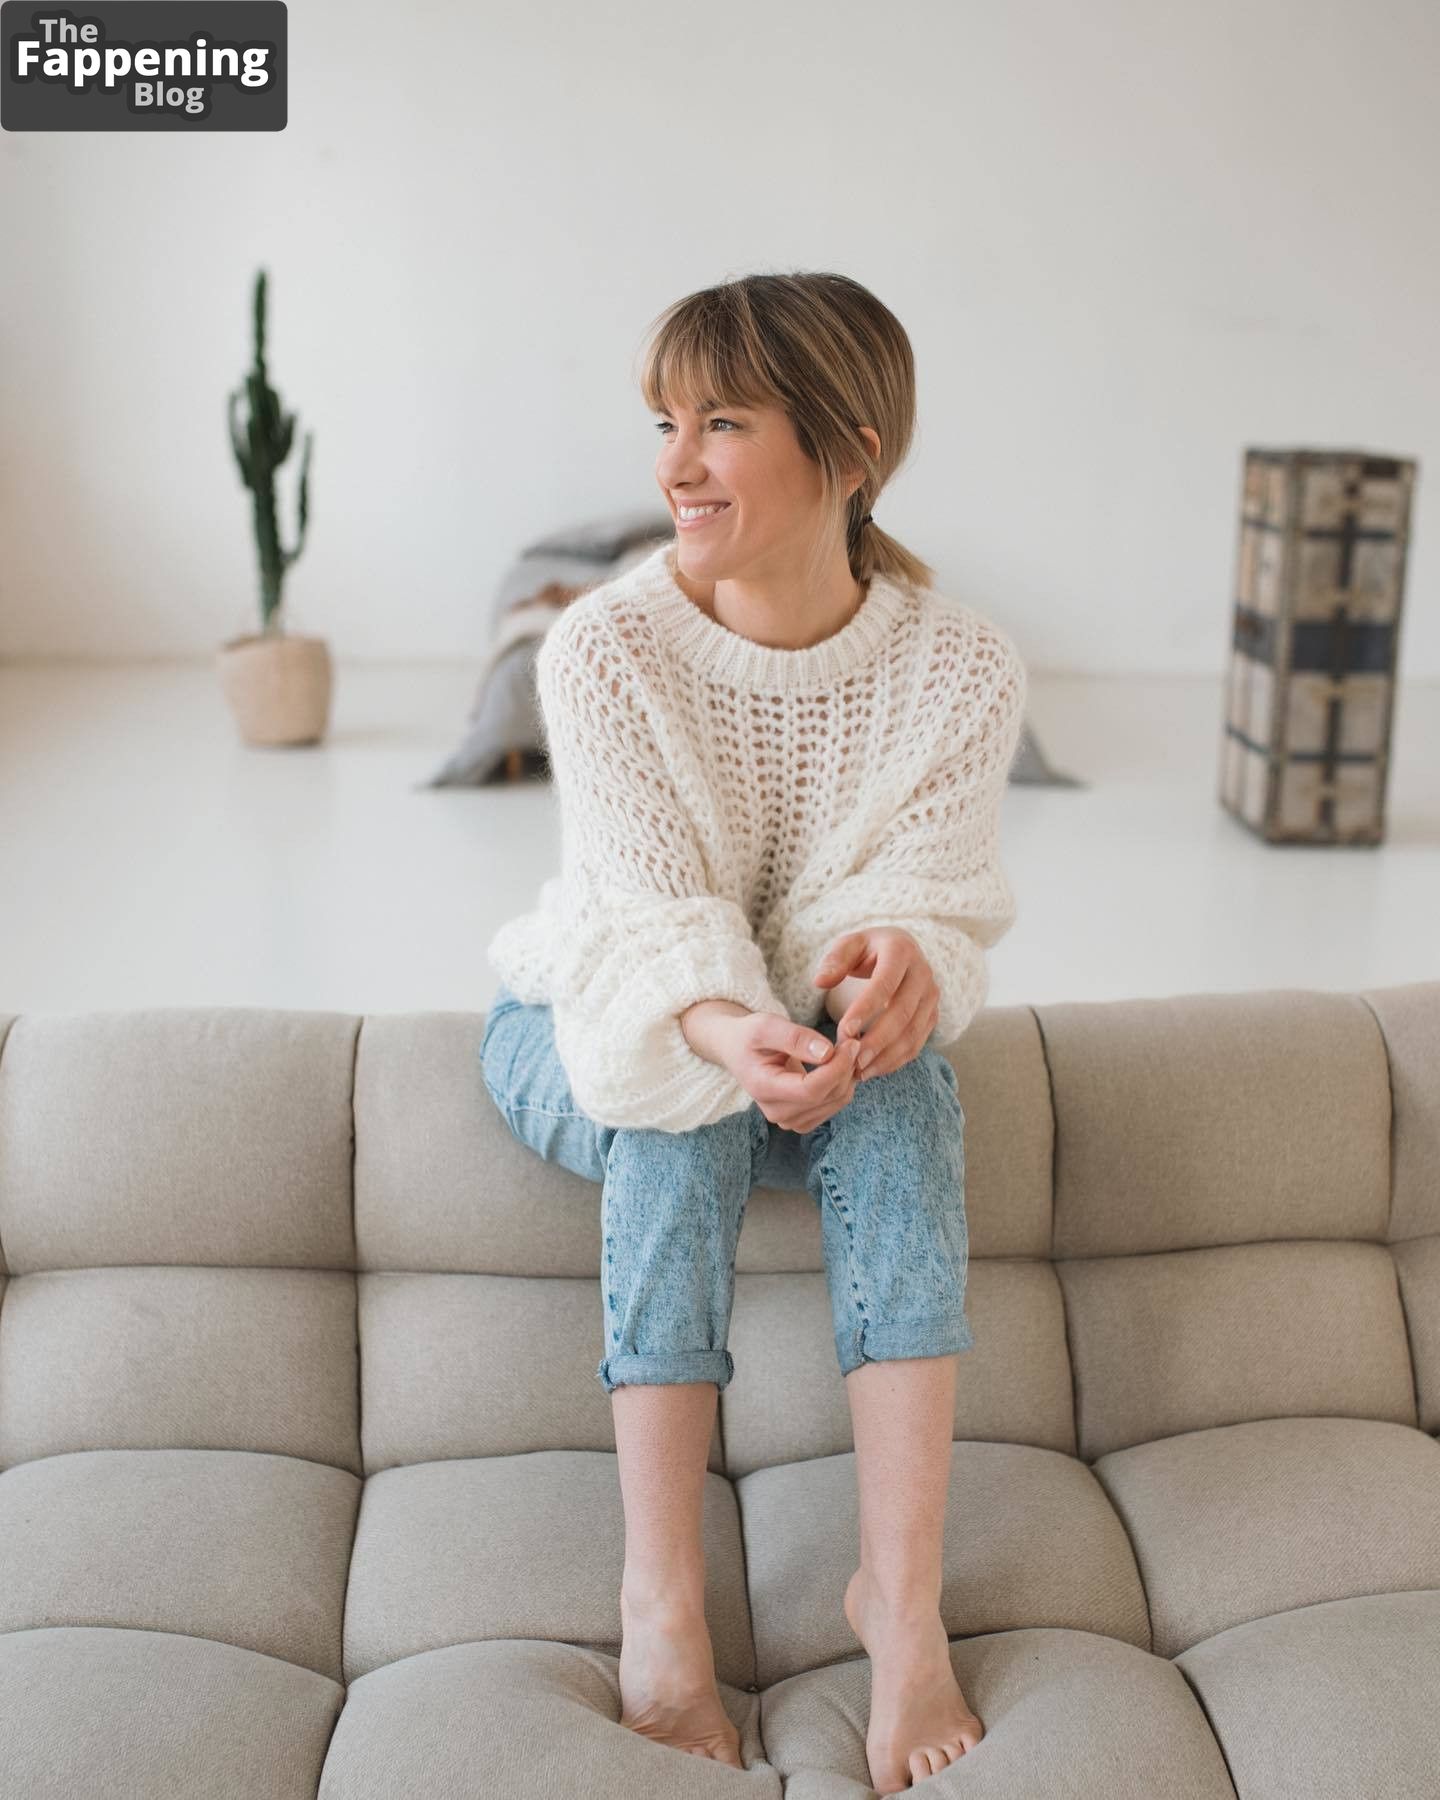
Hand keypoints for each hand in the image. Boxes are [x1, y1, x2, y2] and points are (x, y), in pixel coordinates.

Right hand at [715, 1009, 864, 1132]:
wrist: (739, 1051)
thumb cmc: (750, 1036)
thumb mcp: (766, 1026)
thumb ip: (795, 1038)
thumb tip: (827, 1052)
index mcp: (763, 1089)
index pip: (811, 1089)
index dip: (837, 1067)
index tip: (851, 1043)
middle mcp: (777, 1112)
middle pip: (827, 1096)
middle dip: (846, 1067)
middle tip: (850, 1040)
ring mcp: (790, 1120)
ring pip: (836, 1101)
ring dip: (847, 1074)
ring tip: (844, 1049)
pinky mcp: (803, 1119)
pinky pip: (835, 1104)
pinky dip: (844, 1083)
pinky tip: (839, 1064)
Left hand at [812, 927, 939, 1080]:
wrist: (899, 951)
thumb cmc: (868, 950)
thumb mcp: (849, 945)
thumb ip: (834, 961)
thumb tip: (820, 981)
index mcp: (901, 950)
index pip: (884, 984)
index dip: (865, 1009)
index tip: (844, 1031)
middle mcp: (923, 973)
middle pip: (902, 1013)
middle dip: (877, 1040)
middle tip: (852, 1059)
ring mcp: (931, 996)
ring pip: (913, 1032)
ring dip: (887, 1055)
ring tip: (860, 1070)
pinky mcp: (932, 1015)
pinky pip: (918, 1043)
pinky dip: (896, 1060)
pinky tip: (873, 1069)